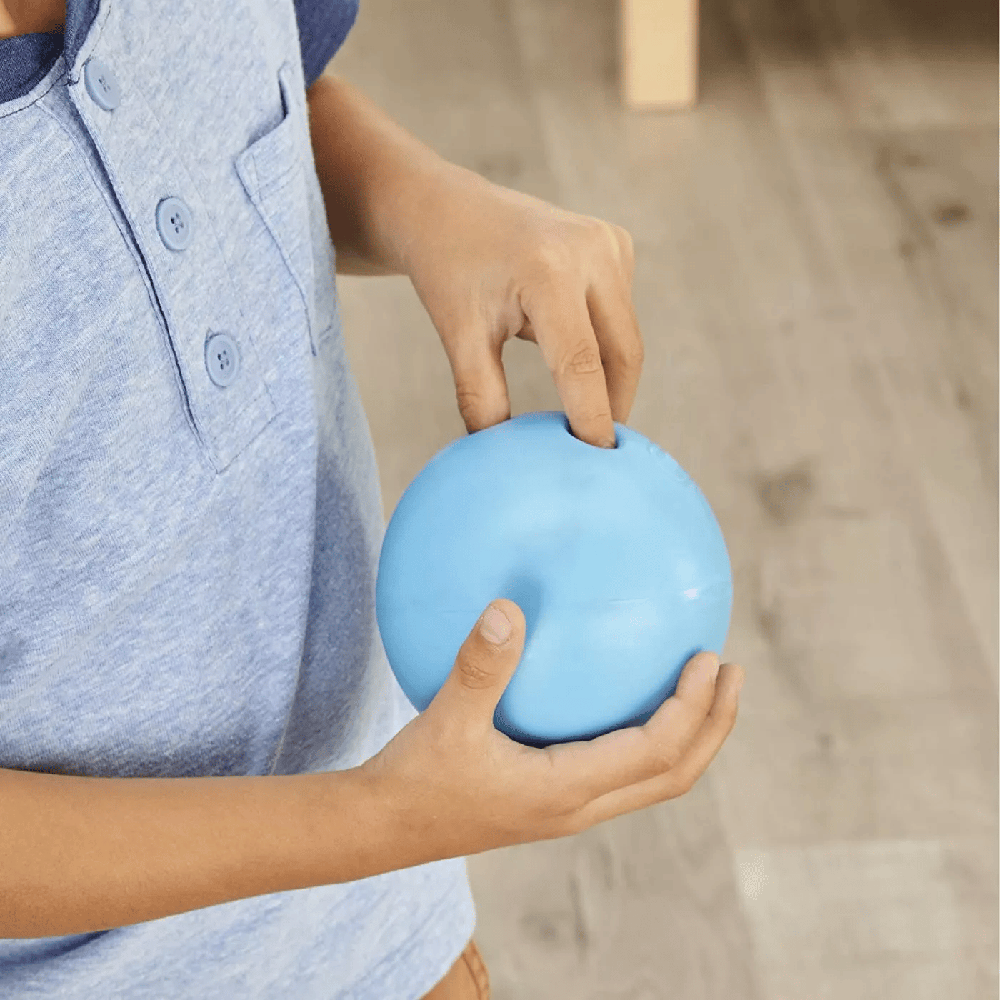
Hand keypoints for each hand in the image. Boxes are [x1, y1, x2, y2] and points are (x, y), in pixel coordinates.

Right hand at [361, 600, 743, 859]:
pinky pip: (621, 770)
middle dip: (714, 726)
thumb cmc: (415, 779)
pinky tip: (625, 695)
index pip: (658, 754)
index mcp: (567, 791)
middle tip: (732, 672)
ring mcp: (569, 807)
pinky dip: (648, 738)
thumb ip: (479, 666)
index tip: (710, 659)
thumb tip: (506, 607)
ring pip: (653, 779)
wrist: (386, 829)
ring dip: (690, 736)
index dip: (695, 709)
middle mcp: (580, 807)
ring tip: (702, 686)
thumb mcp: (444, 720)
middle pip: (675, 774)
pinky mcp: (553, 798)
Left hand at [404, 166, 643, 448]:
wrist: (445, 208)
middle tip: (597, 453)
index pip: (583, 364)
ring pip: (624, 336)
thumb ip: (483, 400)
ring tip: (582, 415)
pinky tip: (571, 353)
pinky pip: (619, 313)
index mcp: (549, 271)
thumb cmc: (447, 272)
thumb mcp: (459, 337)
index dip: (594, 418)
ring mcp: (609, 242)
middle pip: (621, 352)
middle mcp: (591, 250)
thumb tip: (507, 460)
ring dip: (608, 377)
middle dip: (612, 405)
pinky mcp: (615, 243)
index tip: (597, 464)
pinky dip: (603, 344)